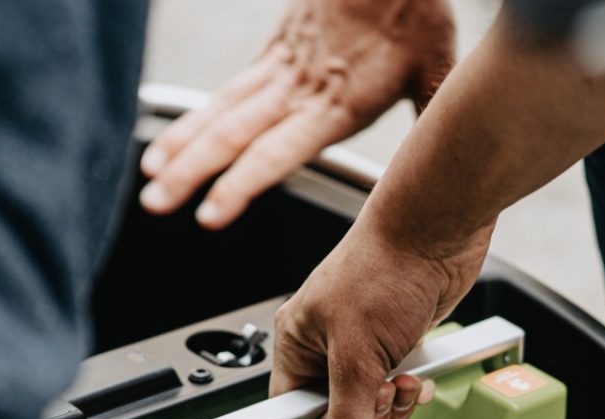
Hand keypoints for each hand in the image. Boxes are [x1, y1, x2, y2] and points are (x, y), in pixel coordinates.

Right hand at [138, 0, 454, 228]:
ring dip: (182, 148)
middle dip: (192, 173)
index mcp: (339, 101)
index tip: (210, 213)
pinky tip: (167, 144)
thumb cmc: (413, 10)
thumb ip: (434, 118)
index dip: (242, 182)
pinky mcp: (274, 56)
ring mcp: (281, 70)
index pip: (278, 149)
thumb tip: (455, 166)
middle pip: (235, 134)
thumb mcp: (436, 70)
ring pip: (220, 112)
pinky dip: (191, 120)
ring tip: (149, 180)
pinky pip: (225, 93)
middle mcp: (300, 88)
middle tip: (156, 204)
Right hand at [269, 221, 490, 418]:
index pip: (291, 412)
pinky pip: (397, 386)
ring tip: (405, 382)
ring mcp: (363, 344)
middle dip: (368, 415)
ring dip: (394, 405)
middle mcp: (325, 344)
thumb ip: (352, 413)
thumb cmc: (386, 267)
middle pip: (336, 414)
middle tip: (385, 393)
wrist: (435, 232)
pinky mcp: (396, 342)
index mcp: (296, 342)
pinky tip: (419, 374)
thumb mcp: (358, 353)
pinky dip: (412, 389)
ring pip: (371, 404)